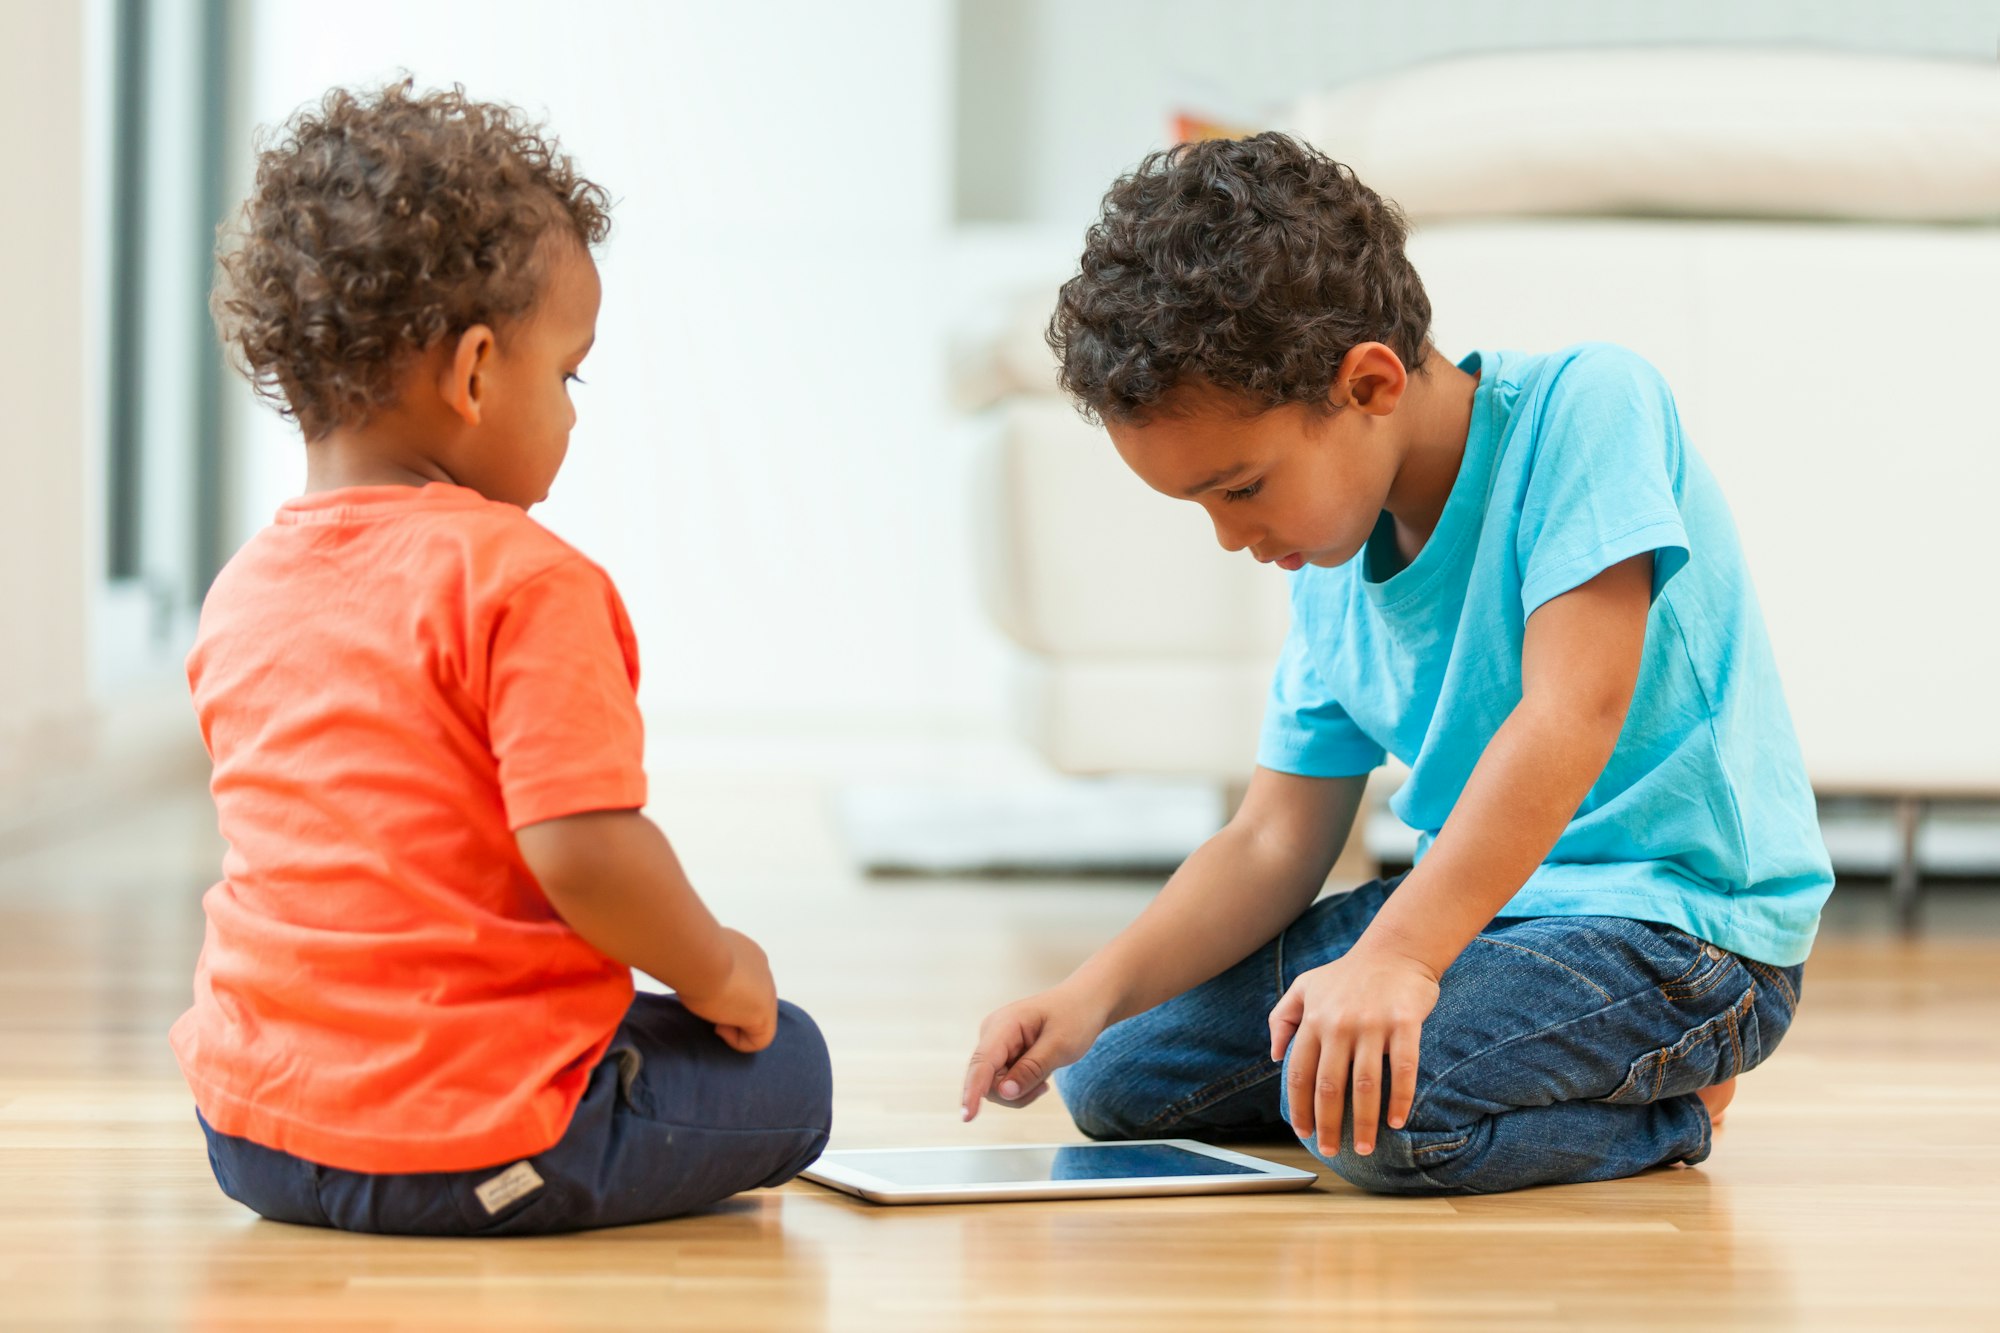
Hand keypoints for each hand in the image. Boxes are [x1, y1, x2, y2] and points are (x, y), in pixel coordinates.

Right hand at [678, 928, 777, 1052]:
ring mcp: (767, 990)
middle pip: (753, 999)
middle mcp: (761, 968)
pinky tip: (719, 1028)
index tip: (704, 992)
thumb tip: (695, 975)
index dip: (725, 992)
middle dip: (731, 1010)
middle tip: (708, 1007)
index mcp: (745, 952)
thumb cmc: (688, 953)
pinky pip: (761, 1039)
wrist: (696, 955)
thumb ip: (705, 966)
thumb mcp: (697, 958)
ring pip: (759, 1019)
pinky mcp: (764, 1012)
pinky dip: (740, 1041)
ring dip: (734, 1025)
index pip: (744, 979)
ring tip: (713, 1018)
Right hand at [961, 983, 1112, 1120]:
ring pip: (995, 1086)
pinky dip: (1022, 1087)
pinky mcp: (1002, 1053)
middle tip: (1045, 1087)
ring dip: (1020, 1091)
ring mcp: (996, 1044)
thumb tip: (1004, 1093)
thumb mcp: (1060, 1045)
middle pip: (987, 1080)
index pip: (982, 1063)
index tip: (967, 1116)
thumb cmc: (1074, 1017)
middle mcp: (992, 1033)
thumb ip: (1031, 1069)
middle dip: (1014, 1093)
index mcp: (1004, 1025)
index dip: (973, 1091)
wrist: (1084, 1003)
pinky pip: (1004, 1082)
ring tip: (1045, 1078)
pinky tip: (1040, 1076)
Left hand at [1268, 942, 1440, 1156]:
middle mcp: (1339, 1024)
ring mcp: (1372, 1024)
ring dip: (1364, 1122)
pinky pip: (1403, 1069)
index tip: (1303, 1132)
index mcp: (1313, 1020)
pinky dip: (1399, 1099)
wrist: (1396, 949)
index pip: (1299, 1074)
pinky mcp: (1404, 1022)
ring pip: (1365, 1084)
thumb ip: (1282, 1018)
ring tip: (1363, 1148)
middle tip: (1331, 1150)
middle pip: (1329, 1086)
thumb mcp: (1305, 986)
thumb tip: (1274, 1056)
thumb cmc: (1347, 974)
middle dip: (1328, 1124)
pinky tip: (1396, 1122)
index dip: (1299, 1107)